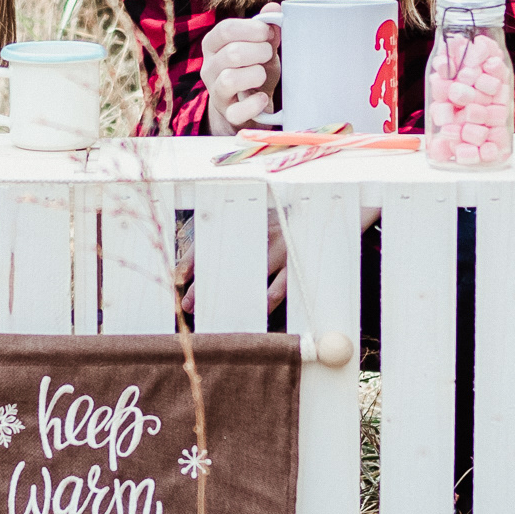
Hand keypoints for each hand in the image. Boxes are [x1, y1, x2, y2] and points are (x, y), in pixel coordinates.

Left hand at [179, 203, 379, 318]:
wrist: (338, 202)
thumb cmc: (294, 216)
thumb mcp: (266, 216)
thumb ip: (245, 230)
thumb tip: (213, 255)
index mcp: (248, 219)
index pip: (214, 238)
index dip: (192, 258)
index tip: (176, 277)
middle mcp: (261, 230)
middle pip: (226, 260)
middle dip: (204, 283)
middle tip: (187, 304)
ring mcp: (282, 244)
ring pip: (252, 273)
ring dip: (233, 295)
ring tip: (219, 311)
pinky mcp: (302, 257)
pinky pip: (284, 281)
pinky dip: (272, 294)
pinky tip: (261, 308)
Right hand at [202, 3, 282, 134]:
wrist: (250, 105)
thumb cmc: (254, 68)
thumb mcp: (261, 46)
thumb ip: (266, 29)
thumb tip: (274, 9)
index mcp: (213, 45)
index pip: (225, 29)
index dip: (252, 29)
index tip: (269, 33)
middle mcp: (209, 67)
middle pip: (231, 53)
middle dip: (259, 51)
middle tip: (269, 54)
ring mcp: (216, 92)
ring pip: (229, 79)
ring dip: (255, 74)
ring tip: (263, 74)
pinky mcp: (227, 114)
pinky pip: (237, 111)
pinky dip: (254, 104)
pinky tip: (262, 97)